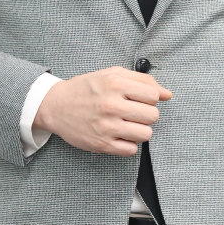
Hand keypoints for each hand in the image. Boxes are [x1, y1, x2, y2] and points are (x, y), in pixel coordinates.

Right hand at [33, 66, 172, 156]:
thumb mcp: (112, 74)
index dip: (150, 98)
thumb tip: (167, 94)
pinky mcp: (102, 144)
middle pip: (153, 116)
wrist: (56, 105)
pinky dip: (128, 144)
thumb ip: (142, 80)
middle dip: (146, 114)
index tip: (140, 99)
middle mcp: (112, 104)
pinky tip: (119, 134)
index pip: (154, 95)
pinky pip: (132, 150)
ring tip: (127, 124)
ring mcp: (107, 126)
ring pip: (146, 134)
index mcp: (116, 83)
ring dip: (139, 130)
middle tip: (133, 112)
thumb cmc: (86, 88)